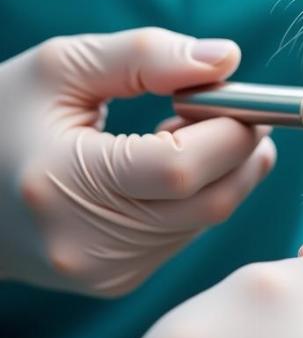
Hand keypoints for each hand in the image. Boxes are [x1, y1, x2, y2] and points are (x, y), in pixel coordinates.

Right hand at [0, 28, 275, 295]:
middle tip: (240, 111)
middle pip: (210, 200)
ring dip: (226, 172)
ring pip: (207, 219)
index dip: (230, 129)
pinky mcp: (118, 281)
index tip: (242, 97)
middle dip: (242, 151)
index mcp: (62, 184)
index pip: (180, 167)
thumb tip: (227, 58)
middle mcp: (87, 242)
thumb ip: (147, 56)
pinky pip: (187, 234)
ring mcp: (105, 271)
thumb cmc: (1, 118)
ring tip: (197, 132)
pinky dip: (201, 196)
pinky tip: (175, 169)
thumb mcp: (61, 67)